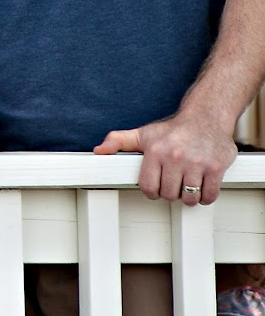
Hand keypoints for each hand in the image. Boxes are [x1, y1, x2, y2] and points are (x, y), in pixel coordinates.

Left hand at [94, 113, 236, 205]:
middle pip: (169, 195)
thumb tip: (99, 151)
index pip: (148, 187)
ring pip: (189, 198)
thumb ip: (118, 141)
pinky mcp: (216, 168)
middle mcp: (175, 157)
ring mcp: (197, 163)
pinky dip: (205, 197)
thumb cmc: (173, 130)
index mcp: (155, 151)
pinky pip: (209, 196)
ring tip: (186, 186)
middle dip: (170, 193)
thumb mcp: (143, 134)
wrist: (206, 117)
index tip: (157, 188)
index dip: (152, 191)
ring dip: (188, 197)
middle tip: (173, 184)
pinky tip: (201, 188)